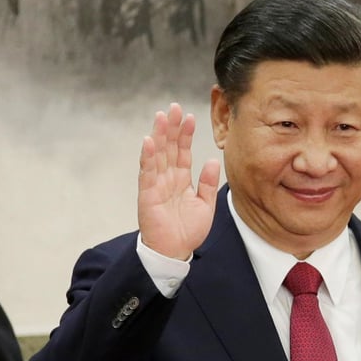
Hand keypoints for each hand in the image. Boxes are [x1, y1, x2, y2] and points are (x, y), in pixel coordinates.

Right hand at [137, 103, 221, 259]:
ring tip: (161, 117)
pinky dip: (147, 157)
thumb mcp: (205, 205)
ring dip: (158, 136)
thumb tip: (213, 160)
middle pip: (169, 148)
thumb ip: (208, 183)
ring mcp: (156, 185)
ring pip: (157, 155)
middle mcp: (167, 178)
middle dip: (171, 128)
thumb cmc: (187, 231)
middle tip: (174, 108)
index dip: (186, 134)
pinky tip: (149, 141)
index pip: (183, 151)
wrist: (174, 252)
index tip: (190, 117)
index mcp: (181, 179)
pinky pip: (147, 173)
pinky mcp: (147, 195)